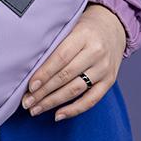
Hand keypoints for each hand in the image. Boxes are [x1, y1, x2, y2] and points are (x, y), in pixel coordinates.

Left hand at [21, 3, 126, 121]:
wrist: (113, 26)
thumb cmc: (84, 27)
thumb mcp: (71, 25)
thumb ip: (56, 43)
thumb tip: (31, 66)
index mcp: (83, 35)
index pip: (61, 57)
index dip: (45, 73)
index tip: (30, 86)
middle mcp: (96, 52)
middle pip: (66, 76)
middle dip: (44, 92)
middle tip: (27, 102)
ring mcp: (104, 68)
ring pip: (76, 89)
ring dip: (54, 102)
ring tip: (36, 109)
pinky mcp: (110, 80)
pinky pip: (91, 100)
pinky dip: (74, 109)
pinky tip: (58, 115)